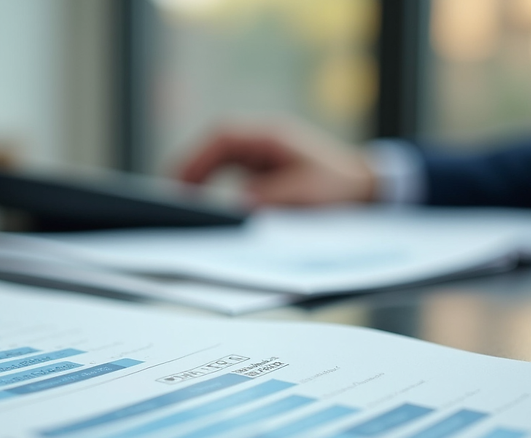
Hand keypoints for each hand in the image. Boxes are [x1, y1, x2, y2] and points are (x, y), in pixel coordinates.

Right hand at [175, 119, 377, 206]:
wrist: (363, 187)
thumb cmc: (338, 187)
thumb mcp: (305, 195)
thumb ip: (269, 198)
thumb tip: (234, 205)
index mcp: (270, 137)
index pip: (222, 139)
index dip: (197, 159)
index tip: (180, 184)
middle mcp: (260, 140)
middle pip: (212, 147)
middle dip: (188, 169)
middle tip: (167, 199)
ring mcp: (258, 152)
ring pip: (216, 159)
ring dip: (196, 178)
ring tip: (178, 207)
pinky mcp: (259, 168)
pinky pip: (225, 171)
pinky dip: (210, 186)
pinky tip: (200, 208)